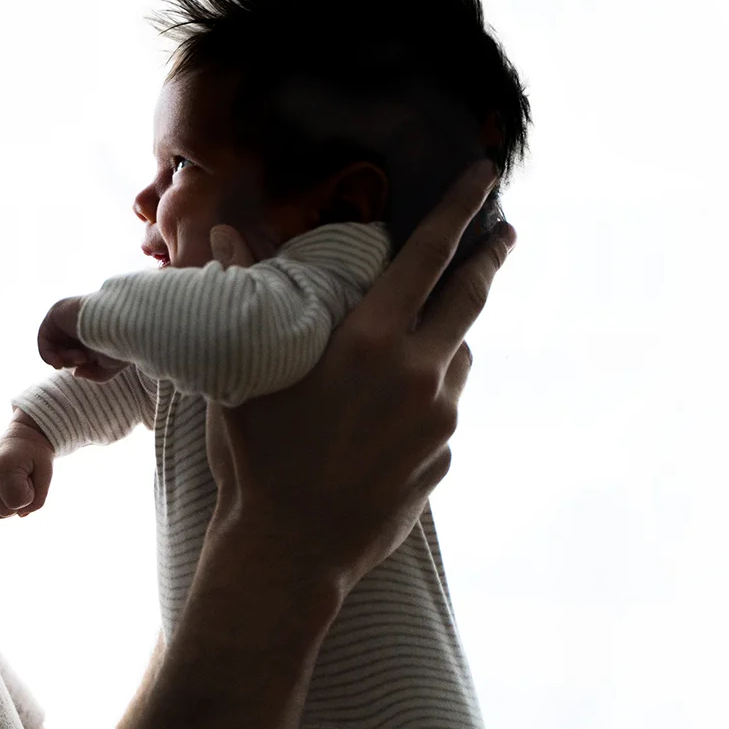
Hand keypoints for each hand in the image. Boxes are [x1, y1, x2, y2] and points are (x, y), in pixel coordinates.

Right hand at [0, 416, 58, 517]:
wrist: (22, 437)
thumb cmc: (36, 454)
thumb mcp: (46, 474)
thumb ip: (38, 500)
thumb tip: (20, 515)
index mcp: (1, 466)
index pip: (15, 503)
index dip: (29, 496)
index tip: (30, 477)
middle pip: (4, 512)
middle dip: (20, 501)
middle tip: (24, 480)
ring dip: (11, 504)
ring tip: (15, 483)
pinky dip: (2, 503)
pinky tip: (7, 487)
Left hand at [38, 296, 131, 381]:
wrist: (119, 323)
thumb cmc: (119, 344)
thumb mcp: (109, 367)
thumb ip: (93, 373)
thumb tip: (75, 372)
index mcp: (93, 331)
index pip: (76, 351)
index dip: (78, 364)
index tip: (87, 365)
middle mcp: (79, 322)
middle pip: (63, 349)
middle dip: (71, 361)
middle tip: (85, 358)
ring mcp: (67, 317)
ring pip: (55, 344)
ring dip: (64, 358)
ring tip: (79, 356)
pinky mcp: (56, 312)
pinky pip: (43, 337)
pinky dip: (47, 354)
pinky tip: (58, 362)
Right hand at [209, 161, 513, 592]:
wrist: (288, 552)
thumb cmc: (256, 457)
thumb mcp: (247, 368)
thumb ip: (247, 294)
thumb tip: (224, 233)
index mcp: (372, 340)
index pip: (429, 254)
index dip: (459, 210)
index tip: (485, 176)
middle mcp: (419, 373)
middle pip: (469, 298)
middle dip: (489, 259)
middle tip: (505, 234)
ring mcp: (438, 419)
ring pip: (455, 357)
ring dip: (441, 340)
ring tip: (406, 345)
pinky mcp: (443, 458)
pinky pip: (441, 411)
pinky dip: (424, 398)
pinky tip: (384, 417)